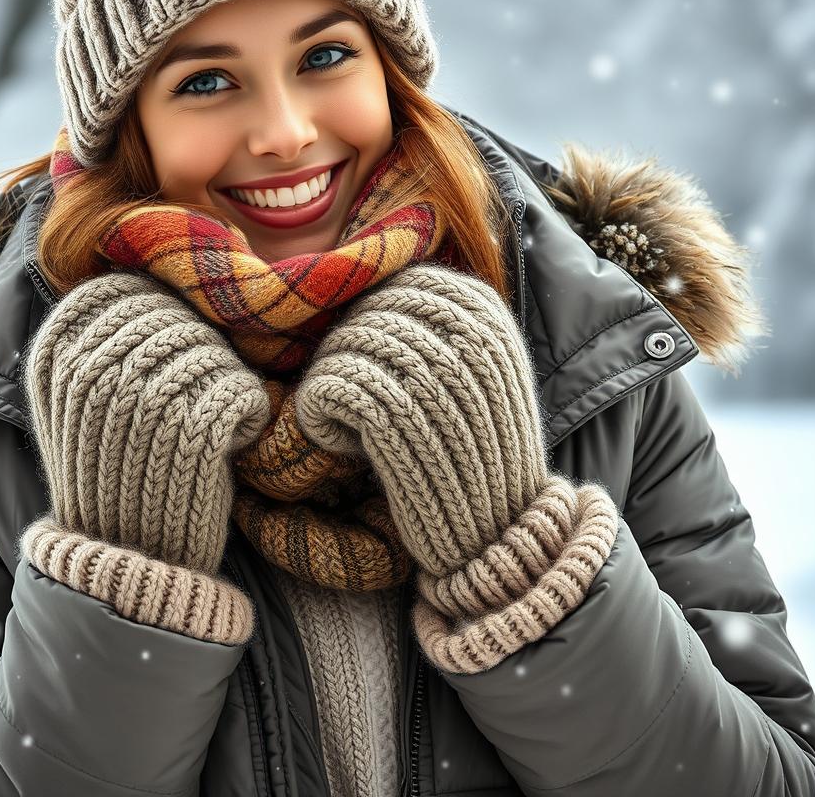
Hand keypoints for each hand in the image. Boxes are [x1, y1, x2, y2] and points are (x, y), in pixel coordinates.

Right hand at [22, 270, 271, 576]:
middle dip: (195, 348)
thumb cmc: (113, 471)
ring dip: (221, 381)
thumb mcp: (78, 403)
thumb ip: (98, 341)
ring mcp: (139, 398)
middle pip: (172, 315)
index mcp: (56, 359)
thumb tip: (143, 275)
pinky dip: (247, 410)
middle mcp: (91, 372)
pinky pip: (237, 386)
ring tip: (205, 423)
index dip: (158, 313)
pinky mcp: (189, 429)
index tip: (165, 351)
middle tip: (192, 399)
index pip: (123, 291)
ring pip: (209, 348)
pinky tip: (229, 440)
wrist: (126, 558)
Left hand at [294, 261, 554, 579]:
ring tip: (346, 419)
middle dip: (350, 347)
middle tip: (350, 391)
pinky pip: (330, 386)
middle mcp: (462, 337)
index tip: (378, 354)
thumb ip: (448, 324)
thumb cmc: (482, 450)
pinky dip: (318, 412)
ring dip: (331, 381)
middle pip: (372, 313)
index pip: (408, 284)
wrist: (497, 531)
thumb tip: (385, 284)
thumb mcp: (487, 372)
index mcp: (487, 318)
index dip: (379, 314)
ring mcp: (430, 375)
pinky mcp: (394, 418)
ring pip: (346, 346)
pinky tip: (336, 439)